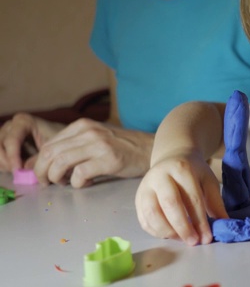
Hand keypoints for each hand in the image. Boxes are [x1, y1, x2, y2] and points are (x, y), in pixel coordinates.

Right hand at [0, 113, 63, 171]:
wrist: (61, 141)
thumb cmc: (58, 142)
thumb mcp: (52, 149)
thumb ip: (38, 159)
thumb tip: (25, 168)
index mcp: (23, 121)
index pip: (12, 140)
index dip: (12, 156)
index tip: (18, 170)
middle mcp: (11, 125)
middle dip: (6, 160)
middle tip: (18, 172)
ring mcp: (5, 133)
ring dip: (3, 163)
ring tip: (18, 171)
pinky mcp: (3, 143)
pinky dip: (3, 164)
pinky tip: (15, 168)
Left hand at [33, 118, 152, 187]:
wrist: (151, 148)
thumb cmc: (122, 148)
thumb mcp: (95, 140)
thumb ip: (72, 147)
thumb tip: (41, 164)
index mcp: (82, 125)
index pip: (49, 144)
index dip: (39, 163)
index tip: (42, 175)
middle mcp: (89, 132)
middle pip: (50, 154)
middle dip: (42, 173)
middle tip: (47, 183)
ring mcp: (100, 145)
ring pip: (61, 164)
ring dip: (57, 179)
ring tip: (65, 183)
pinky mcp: (110, 159)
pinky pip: (81, 174)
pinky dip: (78, 183)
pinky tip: (87, 183)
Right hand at [135, 149, 227, 245]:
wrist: (171, 158)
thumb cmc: (192, 172)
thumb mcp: (208, 181)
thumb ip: (215, 202)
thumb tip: (224, 224)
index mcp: (181, 169)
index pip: (192, 198)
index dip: (200, 220)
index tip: (207, 237)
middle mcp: (160, 176)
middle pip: (170, 204)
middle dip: (183, 227)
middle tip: (194, 242)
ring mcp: (145, 187)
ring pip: (152, 213)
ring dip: (168, 231)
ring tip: (182, 239)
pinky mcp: (137, 198)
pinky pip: (143, 219)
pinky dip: (156, 232)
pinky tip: (170, 236)